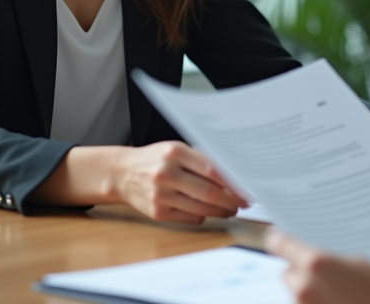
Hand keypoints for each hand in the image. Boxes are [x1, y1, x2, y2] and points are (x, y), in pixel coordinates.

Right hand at [112, 141, 246, 223]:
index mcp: (174, 152)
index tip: (247, 188)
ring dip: (221, 211)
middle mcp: (166, 173)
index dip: (233, 181)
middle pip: (209, 192)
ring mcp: (160, 195)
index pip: (212, 169)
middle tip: (242, 203)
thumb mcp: (177, 150)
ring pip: (201, 208)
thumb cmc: (156, 160)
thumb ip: (202, 160)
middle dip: (231, 200)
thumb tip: (234, 175)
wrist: (123, 173)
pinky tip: (207, 211)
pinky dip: (203, 215)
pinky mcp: (157, 213)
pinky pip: (189, 217)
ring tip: (230, 209)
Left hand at [266, 229, 369, 303]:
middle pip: (287, 273)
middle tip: (321, 271)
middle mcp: (305, 288)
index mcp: (316, 263)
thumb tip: (321, 264)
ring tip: (336, 290)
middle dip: (299, 271)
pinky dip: (317, 303)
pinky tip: (338, 300)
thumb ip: (332, 261)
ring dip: (308, 290)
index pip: (282, 245)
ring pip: (297, 294)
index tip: (275, 237)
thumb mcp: (359, 263)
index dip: (279, 239)